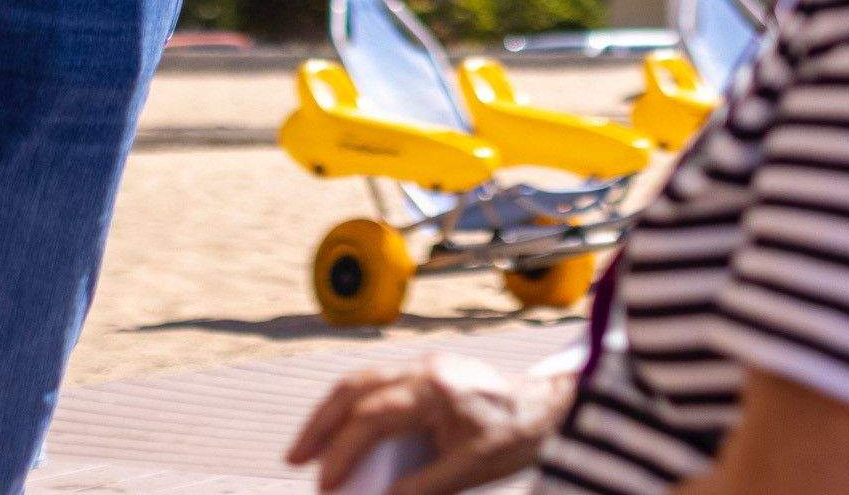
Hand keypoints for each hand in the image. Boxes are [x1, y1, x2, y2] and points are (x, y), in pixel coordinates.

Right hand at [288, 355, 572, 494]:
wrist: (553, 404)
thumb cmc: (519, 432)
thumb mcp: (471, 469)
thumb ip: (423, 487)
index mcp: (433, 388)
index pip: (372, 418)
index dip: (342, 451)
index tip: (325, 484)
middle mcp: (424, 368)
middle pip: (354, 387)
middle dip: (319, 424)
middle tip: (294, 459)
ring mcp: (426, 366)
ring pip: (362, 380)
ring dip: (331, 412)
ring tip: (309, 447)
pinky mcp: (430, 372)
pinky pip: (379, 383)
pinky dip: (355, 407)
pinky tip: (347, 431)